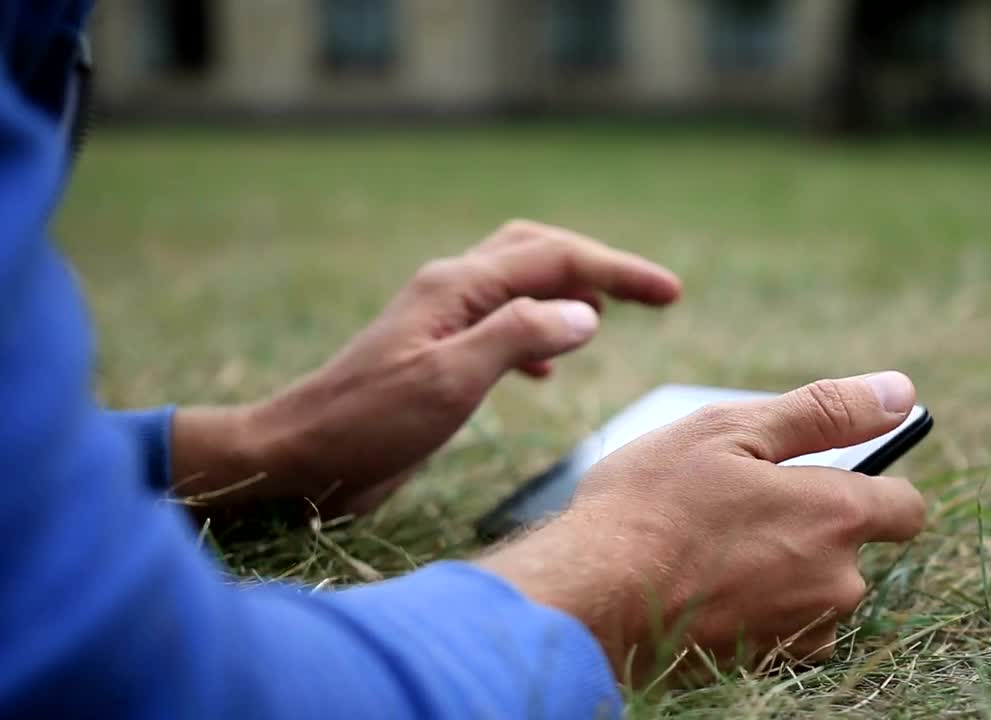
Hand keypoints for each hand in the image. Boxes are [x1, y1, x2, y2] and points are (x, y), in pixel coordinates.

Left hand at [171, 220, 680, 514]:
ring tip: (609, 315)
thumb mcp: (450, 381)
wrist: (300, 455)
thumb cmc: (368, 422)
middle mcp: (450, 290)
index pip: (555, 260)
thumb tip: (587, 313)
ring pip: (519, 282)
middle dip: (597, 265)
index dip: (618, 272)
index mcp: (456, 286)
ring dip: (568, 291)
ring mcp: (441, 319)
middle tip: (651, 294)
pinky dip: (538, 331)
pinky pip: (501, 321)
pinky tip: (549, 367)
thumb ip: (518, 337)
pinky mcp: (436, 352)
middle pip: (537, 251)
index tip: (672, 294)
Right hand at [479, 372, 925, 681]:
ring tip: (710, 544)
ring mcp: (802, 630)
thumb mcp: (733, 431)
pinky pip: (781, 625)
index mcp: (838, 516)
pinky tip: (704, 584)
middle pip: (852, 549)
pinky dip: (755, 603)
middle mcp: (837, 582)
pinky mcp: (766, 662)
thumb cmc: (654, 503)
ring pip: (816, 589)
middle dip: (810, 525)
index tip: (826, 476)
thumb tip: (898, 392)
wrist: (591, 597)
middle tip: (737, 503)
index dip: (874, 484)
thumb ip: (824, 412)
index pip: (906, 506)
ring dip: (781, 566)